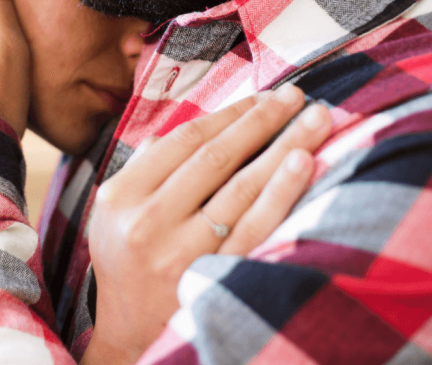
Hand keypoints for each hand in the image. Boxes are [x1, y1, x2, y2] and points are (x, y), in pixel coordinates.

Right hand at [82, 86, 330, 364]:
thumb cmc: (130, 260)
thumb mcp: (116, 211)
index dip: (228, 114)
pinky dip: (281, 192)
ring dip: (282, 146)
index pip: (183, 141)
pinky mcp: (212, 280)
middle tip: (296, 96)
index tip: (262, 97)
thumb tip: (205, 123)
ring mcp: (182, 254)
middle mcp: (149, 223)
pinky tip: (303, 163)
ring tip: (315, 119)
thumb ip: (149, 166)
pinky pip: (255, 228)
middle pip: (215, 157)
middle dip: (261, 120)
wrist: (131, 335)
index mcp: (122, 196)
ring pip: (240, 187)